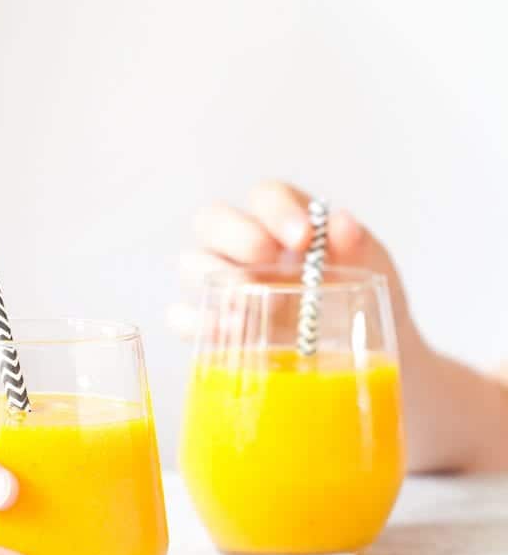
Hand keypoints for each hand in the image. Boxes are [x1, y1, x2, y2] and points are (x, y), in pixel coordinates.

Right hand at [172, 180, 418, 351]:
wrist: (359, 358)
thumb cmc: (359, 302)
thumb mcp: (370, 270)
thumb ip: (357, 245)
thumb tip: (343, 224)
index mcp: (282, 222)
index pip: (265, 196)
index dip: (276, 209)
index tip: (302, 237)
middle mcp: (243, 247)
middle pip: (213, 220)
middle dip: (236, 235)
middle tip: (265, 259)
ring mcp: (222, 286)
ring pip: (191, 263)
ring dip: (215, 278)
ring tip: (248, 304)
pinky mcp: (209, 327)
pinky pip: (183, 316)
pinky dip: (196, 321)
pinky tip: (227, 333)